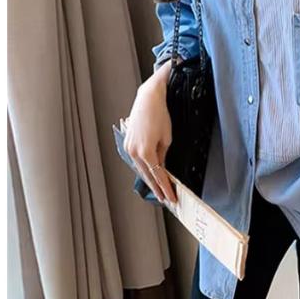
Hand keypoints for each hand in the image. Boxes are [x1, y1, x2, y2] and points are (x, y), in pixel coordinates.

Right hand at [123, 64, 176, 203]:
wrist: (148, 99)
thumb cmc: (160, 115)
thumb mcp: (167, 138)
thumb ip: (163, 155)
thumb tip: (161, 167)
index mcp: (146, 152)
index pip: (158, 175)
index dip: (166, 188)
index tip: (171, 198)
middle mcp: (134, 152)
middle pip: (147, 176)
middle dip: (157, 188)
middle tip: (165, 199)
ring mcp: (129, 148)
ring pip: (140, 169)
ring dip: (150, 180)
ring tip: (159, 190)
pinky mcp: (128, 143)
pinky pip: (137, 160)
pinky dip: (144, 168)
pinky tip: (150, 174)